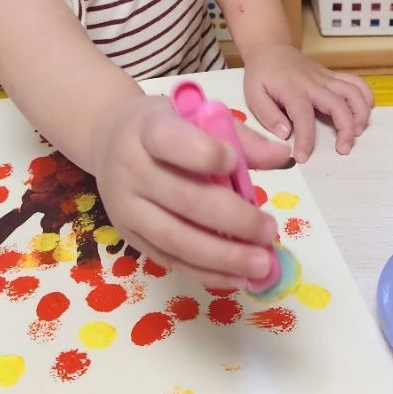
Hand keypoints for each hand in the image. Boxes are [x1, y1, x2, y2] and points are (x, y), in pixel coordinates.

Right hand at [91, 93, 292, 289]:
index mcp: (148, 129)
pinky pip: (170, 260)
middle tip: (269, 230)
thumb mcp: (195, 116)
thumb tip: (281, 156)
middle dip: (232, 219)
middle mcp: (130, 168)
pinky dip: (206, 273)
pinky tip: (237, 277)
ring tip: (261, 264)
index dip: (203, 153)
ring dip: (222, 256)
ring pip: (175, 238)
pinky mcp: (129, 237)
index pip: (169, 140)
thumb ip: (239, 137)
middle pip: (181, 198)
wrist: (110, 140)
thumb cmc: (165, 127)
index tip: (235, 162)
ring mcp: (126, 207)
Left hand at [243, 43, 373, 161]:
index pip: (303, 117)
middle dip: (345, 129)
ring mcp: (326, 78)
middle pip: (338, 104)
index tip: (303, 158)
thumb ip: (268, 115)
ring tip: (356, 133)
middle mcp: (313, 84)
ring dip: (360, 114)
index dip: (306, 140)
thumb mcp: (253, 94)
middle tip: (343, 149)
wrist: (270, 49)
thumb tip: (285, 133)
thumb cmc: (261, 74)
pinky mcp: (333, 76)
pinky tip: (365, 112)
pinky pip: (356, 82)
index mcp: (292, 90)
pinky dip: (366, 96)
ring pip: (353, 92)